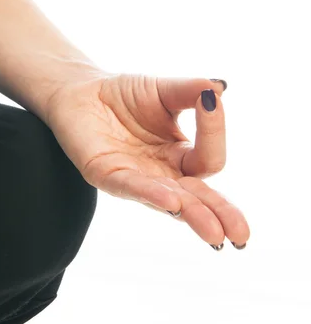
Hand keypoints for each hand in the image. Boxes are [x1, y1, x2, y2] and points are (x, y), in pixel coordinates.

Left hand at [45, 72, 249, 249]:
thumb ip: (190, 92)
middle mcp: (162, 174)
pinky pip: (131, 187)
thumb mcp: (164, 90)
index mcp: (180, 156)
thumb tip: (219, 89)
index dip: (214, 133)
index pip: (207, 159)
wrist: (81, 90)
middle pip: (197, 198)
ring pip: (169, 201)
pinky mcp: (107, 175)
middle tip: (241, 234)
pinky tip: (171, 202)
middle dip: (220, 214)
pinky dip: (151, 194)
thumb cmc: (125, 94)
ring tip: (215, 234)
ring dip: (192, 214)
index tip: (211, 101)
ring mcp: (135, 179)